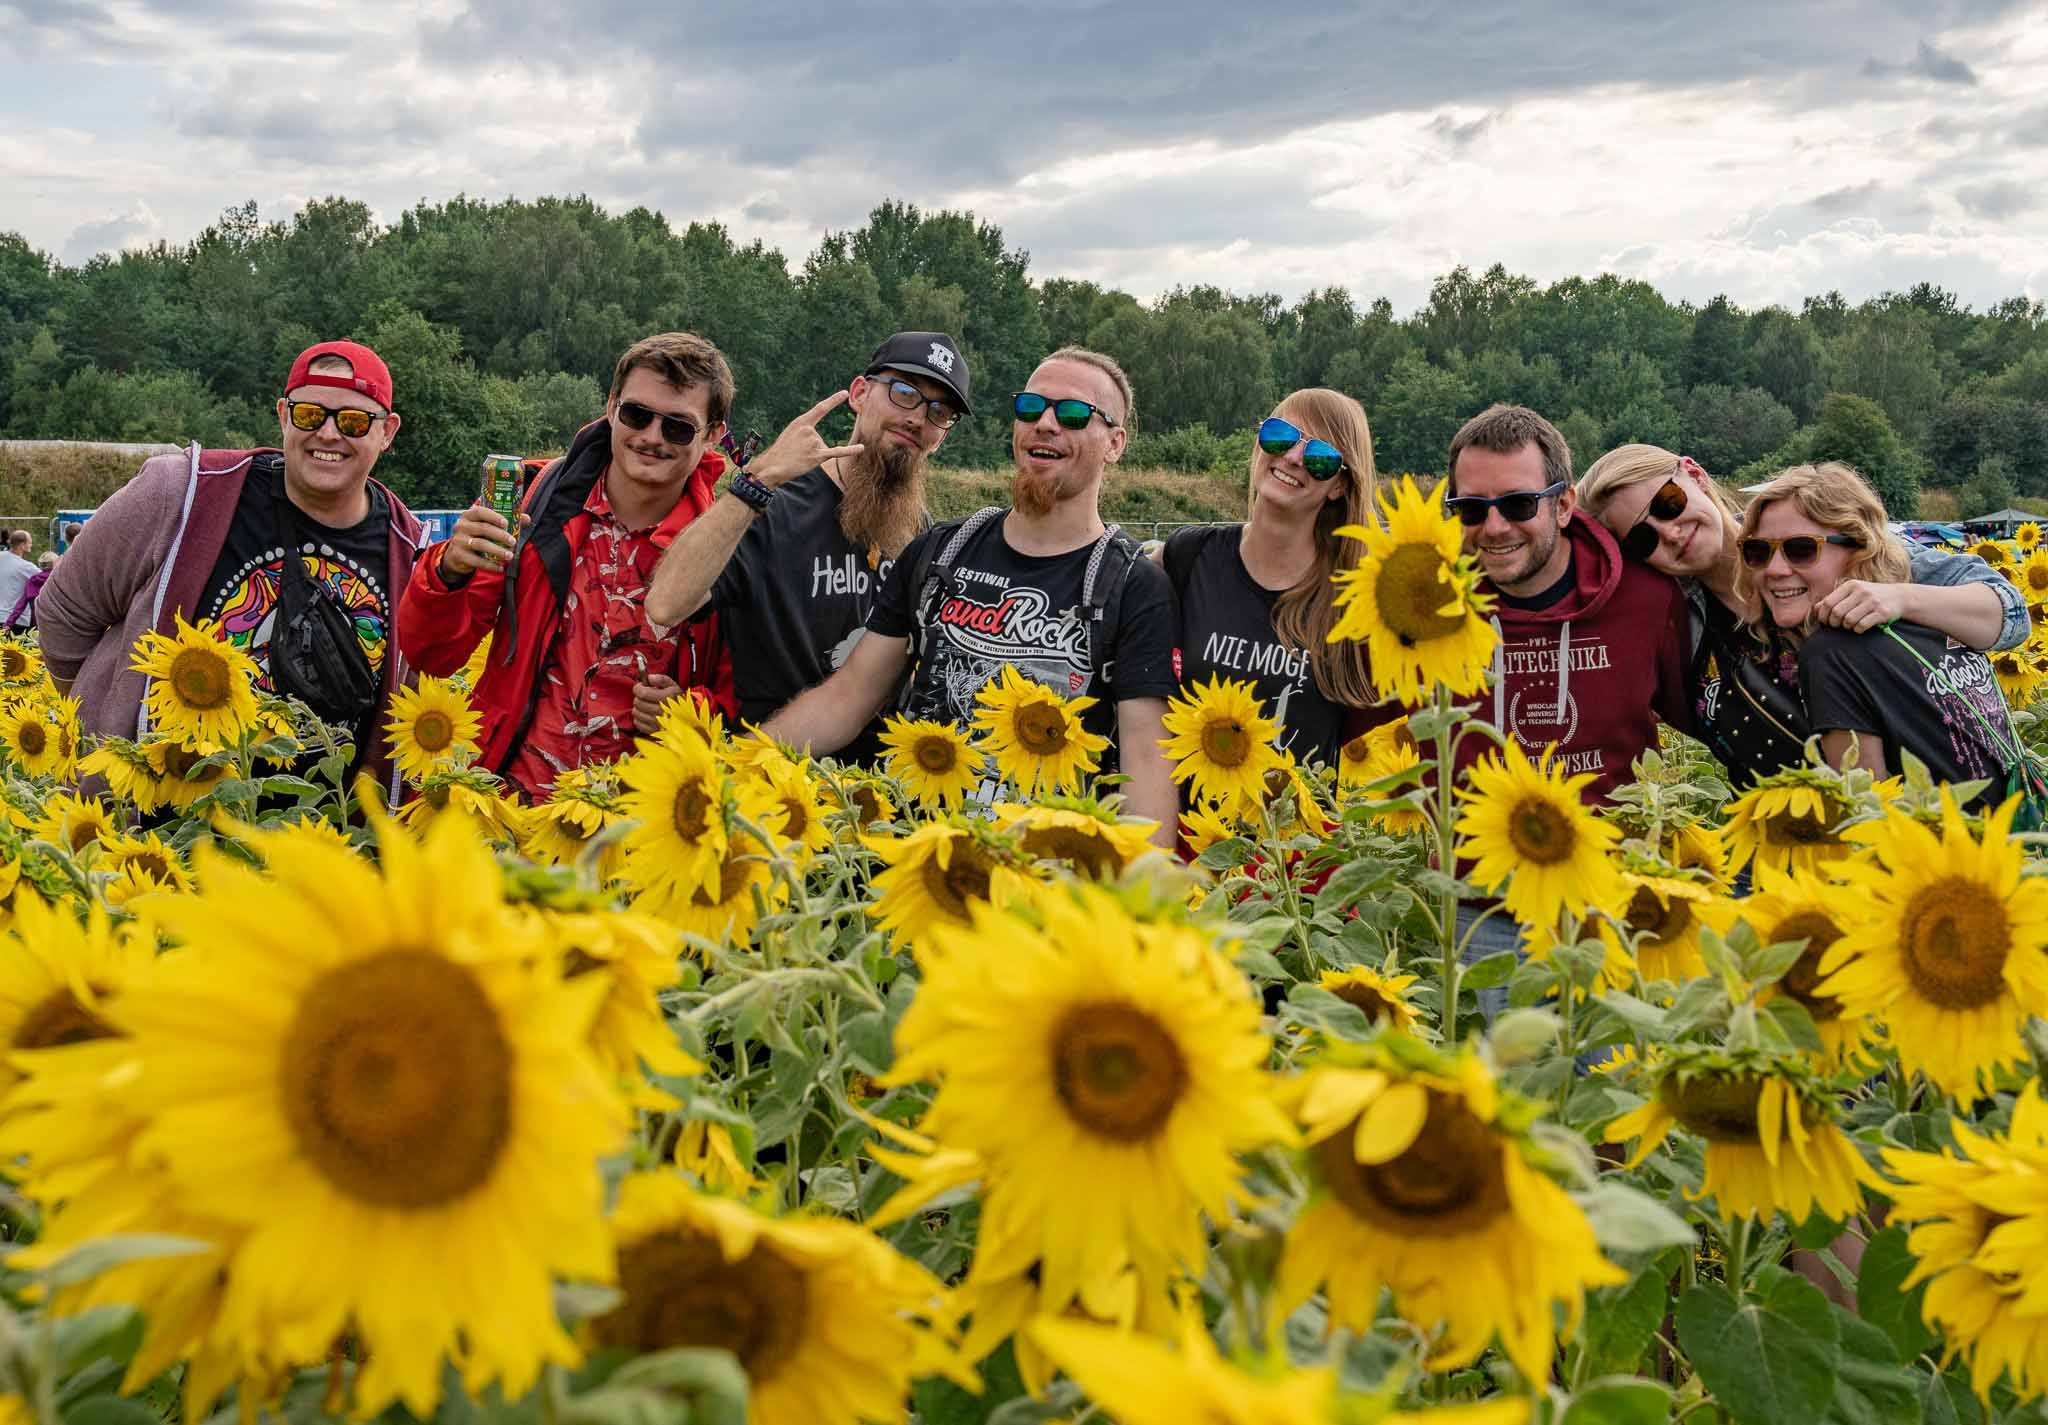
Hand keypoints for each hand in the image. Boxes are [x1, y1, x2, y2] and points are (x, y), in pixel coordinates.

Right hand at [438, 504, 527, 579]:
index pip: (479, 511)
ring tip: (510, 556)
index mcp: (468, 515)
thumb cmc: (477, 536)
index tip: (506, 523)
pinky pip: (476, 561)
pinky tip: (500, 568)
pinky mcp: (458, 555)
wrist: (456, 554)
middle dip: (500, 535)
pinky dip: (490, 565)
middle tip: (513, 542)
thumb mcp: (487, 526)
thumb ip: (506, 521)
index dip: (493, 516)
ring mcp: (458, 540)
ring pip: (480, 544)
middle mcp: (461, 526)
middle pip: (483, 528)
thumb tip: (527, 518)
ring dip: (497, 551)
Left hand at [633, 674, 685, 734]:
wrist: (687, 718)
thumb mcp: (672, 685)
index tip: (640, 687)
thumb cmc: (678, 700)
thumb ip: (660, 679)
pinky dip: (640, 718)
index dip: (638, 688)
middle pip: (638, 703)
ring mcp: (657, 723)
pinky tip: (647, 714)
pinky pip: (637, 723)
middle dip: (639, 697)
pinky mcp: (653, 731)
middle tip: (645, 696)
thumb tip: (648, 678)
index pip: (642, 693)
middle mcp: (661, 711)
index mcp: (666, 698)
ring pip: (636, 713)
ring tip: (647, 705)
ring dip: (639, 708)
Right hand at [746, 390, 865, 486]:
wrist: (773, 465)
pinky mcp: (818, 456)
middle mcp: (809, 430)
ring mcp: (814, 442)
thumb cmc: (781, 451)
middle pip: (818, 437)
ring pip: (821, 448)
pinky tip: (861, 448)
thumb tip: (818, 442)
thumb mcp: (790, 433)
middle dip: (809, 448)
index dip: (834, 400)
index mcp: (801, 421)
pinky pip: (837, 452)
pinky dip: (850, 450)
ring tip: (798, 458)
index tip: (845, 393)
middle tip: (795, 452)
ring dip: (811, 455)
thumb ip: (805, 432)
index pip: (821, 408)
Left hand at [1813, 579, 1911, 633]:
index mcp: (1851, 585)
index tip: (1825, 621)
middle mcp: (1861, 591)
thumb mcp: (1852, 592)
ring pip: (1849, 620)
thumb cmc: (1870, 596)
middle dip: (1834, 623)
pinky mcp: (1882, 612)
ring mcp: (1872, 601)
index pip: (1828, 603)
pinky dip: (1857, 630)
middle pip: (1837, 613)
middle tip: (1837, 626)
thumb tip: (1815, 609)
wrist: (1899, 596)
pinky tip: (1860, 627)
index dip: (1823, 615)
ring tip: (1850, 625)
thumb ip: (1834, 599)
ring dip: (1846, 627)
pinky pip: (1862, 626)